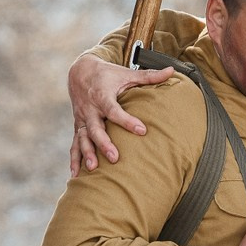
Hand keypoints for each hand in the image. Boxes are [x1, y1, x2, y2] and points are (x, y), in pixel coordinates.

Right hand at [67, 53, 178, 173]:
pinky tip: (75, 175)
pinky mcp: (77, 127)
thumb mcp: (126, 73)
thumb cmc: (107, 75)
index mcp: (102, 96)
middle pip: (95, 128)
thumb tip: (171, 71)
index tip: (142, 130)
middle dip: (103, 143)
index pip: (114, 110)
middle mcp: (90, 109)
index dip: (127, 121)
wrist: (80, 72)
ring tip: (93, 168)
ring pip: (82, 138)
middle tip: (115, 158)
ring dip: (87, 154)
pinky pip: (74, 144)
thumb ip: (149, 76)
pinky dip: (74, 159)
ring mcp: (82, 119)